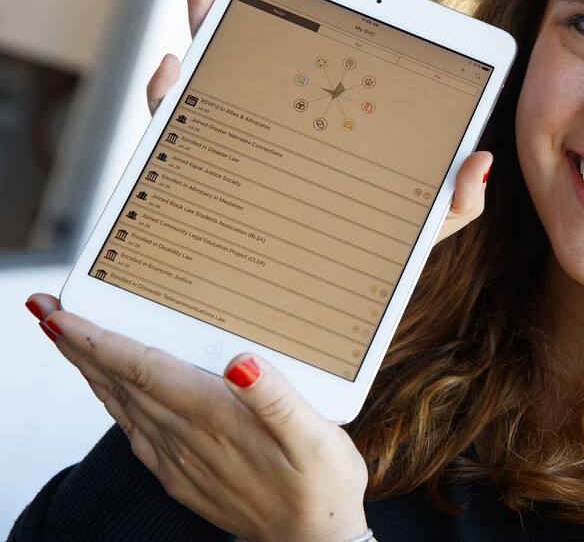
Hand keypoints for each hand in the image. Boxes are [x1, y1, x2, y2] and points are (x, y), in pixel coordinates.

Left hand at [27, 294, 368, 541]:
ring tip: (68, 341)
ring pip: (122, 407)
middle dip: (81, 346)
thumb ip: (277, 398)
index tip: (63, 316)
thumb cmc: (321, 486)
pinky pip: (136, 433)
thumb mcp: (316, 438)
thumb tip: (242, 363)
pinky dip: (114, 405)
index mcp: (216, 419)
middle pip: (121, 384)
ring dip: (91, 372)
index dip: (100, 342)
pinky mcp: (184, 476)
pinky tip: (111, 395)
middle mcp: (189, 439)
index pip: (144, 371)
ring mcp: (182, 460)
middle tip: (47, 311)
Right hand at [146, 0, 490, 243]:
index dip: (312, 32)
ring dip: (199, 37)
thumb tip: (480, 160)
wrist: (318, 311)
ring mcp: (240, 147)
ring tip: (200, 2)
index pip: (318, 74)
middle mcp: (280, 131)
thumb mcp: (418, 231)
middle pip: (254, 66)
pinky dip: (170, 96)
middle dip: (237, 19)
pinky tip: (174, 73)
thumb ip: (453, 202)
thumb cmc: (370, 259)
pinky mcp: (204, 176)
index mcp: (331, 133)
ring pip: (211, 86)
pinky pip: (180, 132)